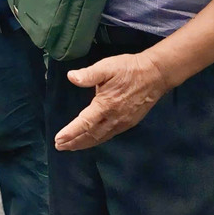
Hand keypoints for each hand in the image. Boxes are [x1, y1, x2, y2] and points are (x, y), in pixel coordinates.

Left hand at [53, 52, 169, 150]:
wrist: (155, 75)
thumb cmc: (128, 69)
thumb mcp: (107, 67)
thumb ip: (89, 74)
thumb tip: (71, 77)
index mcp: (105, 106)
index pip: (84, 123)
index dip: (71, 133)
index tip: (58, 140)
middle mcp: (114, 119)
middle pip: (91, 135)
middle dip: (74, 142)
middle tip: (59, 146)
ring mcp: (122, 123)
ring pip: (100, 137)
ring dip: (84, 143)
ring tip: (71, 147)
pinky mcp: (129, 123)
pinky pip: (109, 135)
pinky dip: (97, 140)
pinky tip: (91, 139)